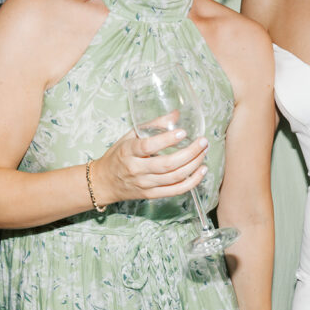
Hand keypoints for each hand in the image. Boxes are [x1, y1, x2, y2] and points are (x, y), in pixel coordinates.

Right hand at [89, 127, 208, 205]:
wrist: (104, 182)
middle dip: (190, 153)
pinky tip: (202, 171)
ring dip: (194, 165)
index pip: (148, 146)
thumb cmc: (118, 156)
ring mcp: (145, 184)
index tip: (183, 132)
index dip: (167, 140)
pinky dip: (192, 182)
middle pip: (167, 164)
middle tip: (203, 142)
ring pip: (174, 177)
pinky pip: (176, 190)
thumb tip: (176, 114)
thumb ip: (153, 125)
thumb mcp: (129, 136)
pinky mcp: (152, 195)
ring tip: (204, 152)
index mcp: (128, 152)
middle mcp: (136, 169)